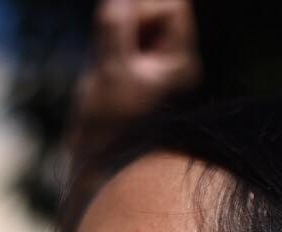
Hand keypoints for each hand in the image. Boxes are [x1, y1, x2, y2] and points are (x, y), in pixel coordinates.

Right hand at [69, 0, 201, 146]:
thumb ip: (115, 31)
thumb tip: (119, 1)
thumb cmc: (109, 127)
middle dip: (131, 18)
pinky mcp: (135, 73)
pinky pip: (126, 39)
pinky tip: (102, 66)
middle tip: (111, 46)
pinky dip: (112, 41)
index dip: (144, 9)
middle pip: (159, 12)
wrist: (100, 164)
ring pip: (140, 24)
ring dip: (118, 31)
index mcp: (180, 63)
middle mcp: (174, 64)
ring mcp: (155, 68)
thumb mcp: (111, 73)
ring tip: (105, 61)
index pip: (173, 9)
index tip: (122, 32)